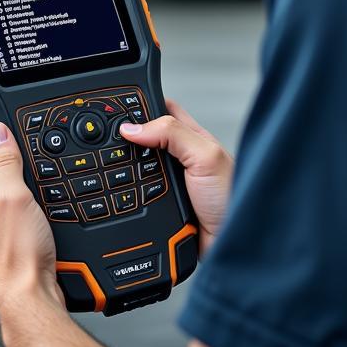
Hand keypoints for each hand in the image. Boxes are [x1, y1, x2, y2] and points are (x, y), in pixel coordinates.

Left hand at [0, 122, 62, 318]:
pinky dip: (23, 219)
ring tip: (38, 198)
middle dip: (12, 171)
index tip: (6, 124)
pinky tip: (37, 223)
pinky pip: (10, 226)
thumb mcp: (16, 197)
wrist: (31, 301)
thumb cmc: (19, 258)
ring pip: (2, 205)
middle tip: (33, 166)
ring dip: (19, 198)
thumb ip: (6, 162)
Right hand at [119, 100, 233, 254]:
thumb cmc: (233, 196)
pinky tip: (125, 202)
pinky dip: (127, 202)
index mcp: (190, 137)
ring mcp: (168, 185)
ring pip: (134, 173)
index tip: (116, 107)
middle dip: (127, 143)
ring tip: (118, 175)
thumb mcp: (206, 156)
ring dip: (125, 176)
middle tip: (112, 143)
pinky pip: (135, 201)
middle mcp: (178, 159)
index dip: (140, 105)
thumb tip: (132, 128)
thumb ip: (172, 134)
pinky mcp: (160, 209)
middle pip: (142, 141)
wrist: (235, 241)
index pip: (160, 109)